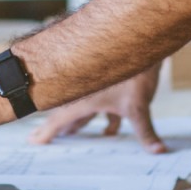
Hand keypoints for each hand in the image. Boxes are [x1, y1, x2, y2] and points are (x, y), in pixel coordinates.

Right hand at [28, 65, 165, 153]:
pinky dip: (104, 119)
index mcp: (84, 99)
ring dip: (79, 122)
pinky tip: (109, 131)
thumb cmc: (133, 71)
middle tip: (38, 136)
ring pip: (83, 108)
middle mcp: (86, 92)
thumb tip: (158, 151)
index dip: (46, 132)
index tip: (32, 140)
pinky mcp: (110, 82)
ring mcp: (97, 87)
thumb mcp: (138, 107)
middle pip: (66, 113)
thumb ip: (146, 132)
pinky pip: (102, 104)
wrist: (138, 38)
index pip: (60, 119)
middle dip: (56, 127)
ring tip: (70, 133)